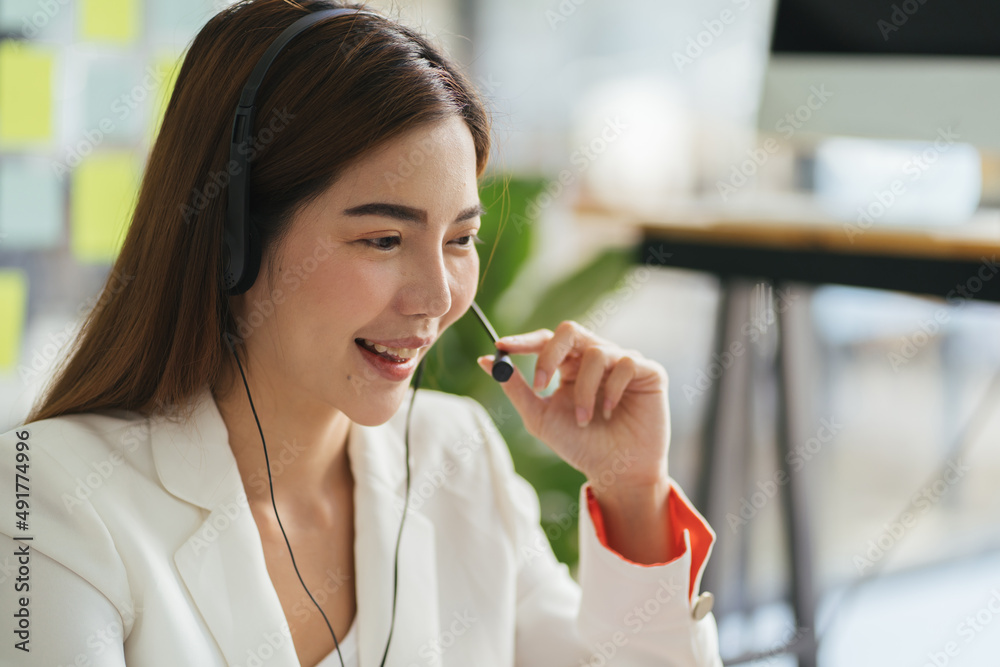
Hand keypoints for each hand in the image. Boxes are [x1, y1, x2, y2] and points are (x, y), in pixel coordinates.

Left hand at [476, 320, 669, 491]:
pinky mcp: (648, 371)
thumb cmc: (580, 446)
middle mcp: (596, 358)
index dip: (524, 341)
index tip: (502, 347)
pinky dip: (611, 390)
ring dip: (584, 390)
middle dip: (550, 355)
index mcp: (570, 366)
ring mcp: (623, 362)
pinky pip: (625, 362)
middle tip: (540, 385)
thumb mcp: (540, 418)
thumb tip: (485, 361)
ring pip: (596, 352)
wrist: (617, 472)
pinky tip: (609, 413)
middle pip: (571, 331)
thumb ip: (516, 388)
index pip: (547, 340)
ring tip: (584, 419)